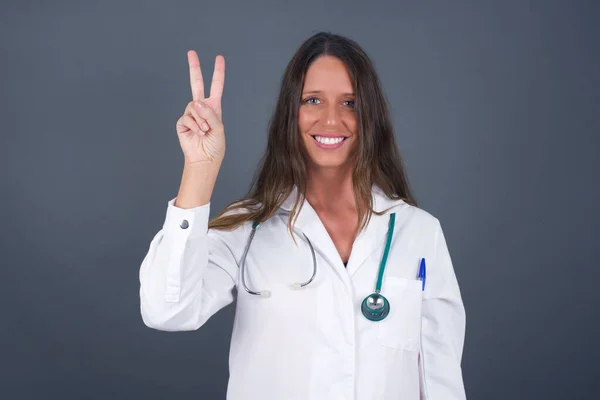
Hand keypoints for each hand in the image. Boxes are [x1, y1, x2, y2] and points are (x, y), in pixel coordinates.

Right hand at [175, 50, 225, 164]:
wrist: (204, 159)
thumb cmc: (215, 146)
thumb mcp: (219, 129)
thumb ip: (210, 114)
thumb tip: (197, 102)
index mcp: (214, 107)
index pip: (216, 86)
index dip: (218, 72)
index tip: (219, 58)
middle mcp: (202, 108)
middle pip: (196, 84)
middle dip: (194, 67)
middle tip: (191, 52)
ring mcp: (191, 114)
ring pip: (194, 106)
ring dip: (201, 120)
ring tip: (205, 131)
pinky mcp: (182, 122)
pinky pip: (187, 117)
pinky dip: (195, 125)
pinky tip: (198, 133)